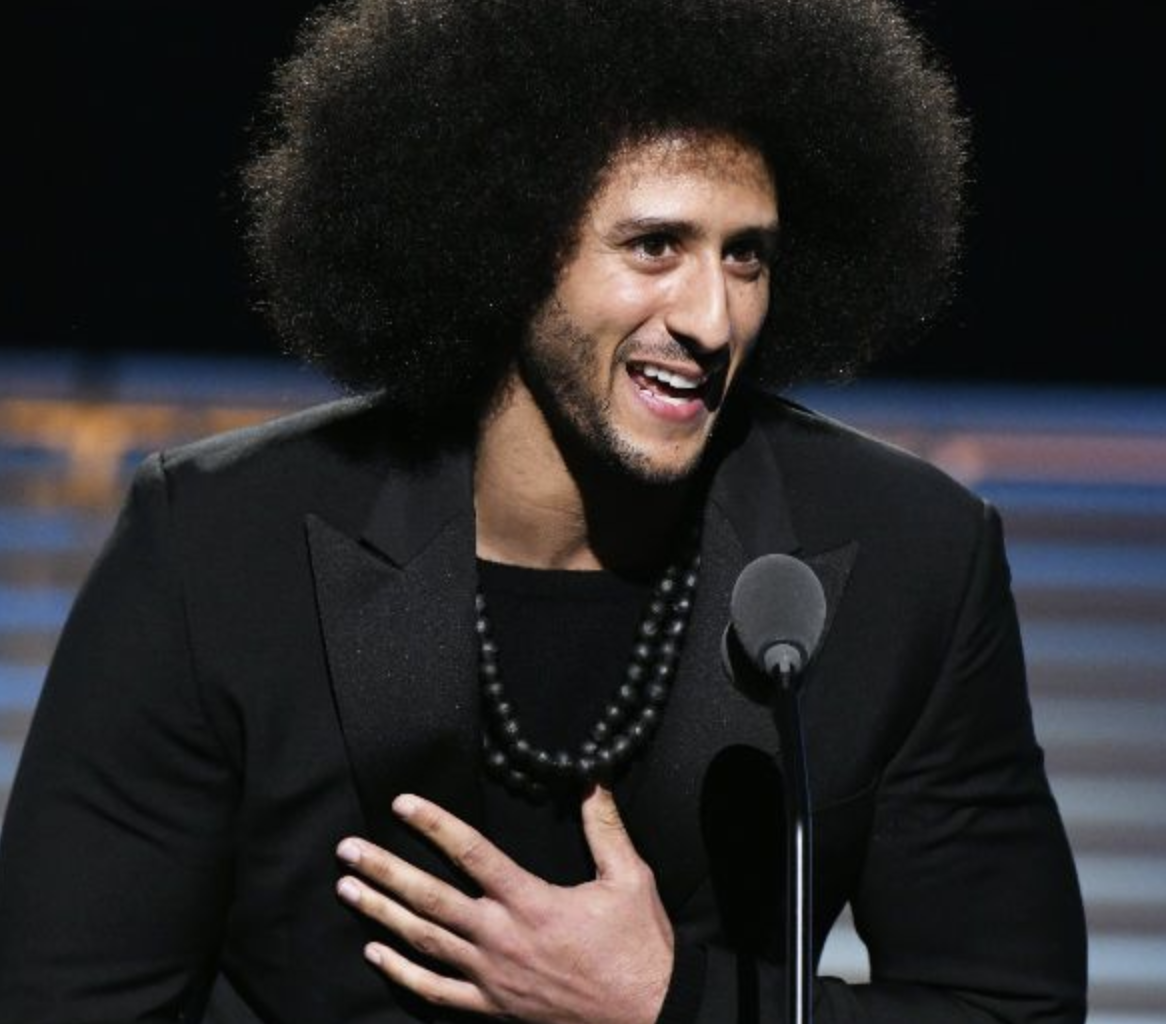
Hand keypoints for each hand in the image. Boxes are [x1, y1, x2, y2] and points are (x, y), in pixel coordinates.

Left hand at [335, 786, 673, 1022]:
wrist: (648, 1016)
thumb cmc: (638, 945)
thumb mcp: (629, 877)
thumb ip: (604, 825)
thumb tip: (592, 775)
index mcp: (531, 901)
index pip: (471, 853)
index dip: (434, 825)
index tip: (402, 804)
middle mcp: (501, 937)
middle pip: (430, 899)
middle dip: (384, 871)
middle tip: (346, 850)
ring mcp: (492, 977)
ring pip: (423, 941)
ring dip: (380, 914)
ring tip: (346, 888)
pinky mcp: (493, 1007)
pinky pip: (436, 992)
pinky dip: (402, 973)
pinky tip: (375, 953)